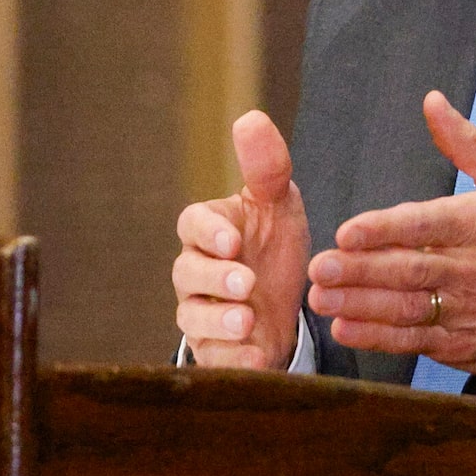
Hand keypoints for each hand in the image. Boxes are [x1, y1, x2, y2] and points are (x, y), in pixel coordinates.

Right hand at [172, 111, 311, 368]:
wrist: (288, 306)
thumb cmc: (275, 245)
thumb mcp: (279, 204)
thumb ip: (266, 167)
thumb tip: (251, 117)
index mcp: (208, 231)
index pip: (191, 225)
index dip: (208, 233)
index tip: (233, 240)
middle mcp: (194, 272)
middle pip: (187, 274)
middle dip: (214, 279)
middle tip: (245, 283)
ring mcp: (199, 313)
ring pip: (193, 318)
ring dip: (218, 320)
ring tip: (248, 320)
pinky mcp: (212, 351)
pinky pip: (213, 357)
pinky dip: (233, 358)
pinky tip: (255, 356)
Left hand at [307, 90, 475, 376]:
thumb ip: (465, 141)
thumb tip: (432, 101)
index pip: (427, 225)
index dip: (384, 230)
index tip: (346, 232)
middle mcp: (475, 268)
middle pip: (409, 270)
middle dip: (359, 271)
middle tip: (318, 268)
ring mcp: (470, 311)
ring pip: (407, 308)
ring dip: (359, 306)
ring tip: (319, 299)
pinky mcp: (465, 345)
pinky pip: (415, 341)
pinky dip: (378, 338)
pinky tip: (346, 329)